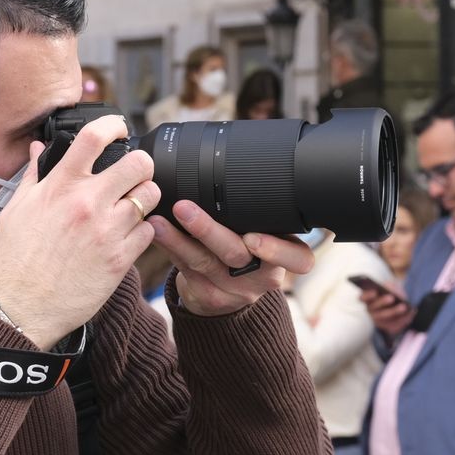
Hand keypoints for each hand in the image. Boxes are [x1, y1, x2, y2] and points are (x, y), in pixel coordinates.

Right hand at [0, 116, 158, 349]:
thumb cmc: (17, 260)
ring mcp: (107, 231)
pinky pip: (149, 231)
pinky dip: (142, 231)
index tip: (119, 129)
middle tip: (134, 175)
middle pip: (139, 163)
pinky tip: (126, 236)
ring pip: (150, 197)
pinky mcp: (120, 259)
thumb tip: (39, 149)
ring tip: (131, 207)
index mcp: (61, 186)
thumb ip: (33, 175)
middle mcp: (87, 203)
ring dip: (145, 199)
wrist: (24, 307)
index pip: (94, 137)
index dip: (114, 125)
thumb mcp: (16, 210)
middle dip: (141, 166)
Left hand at [149, 202, 312, 316]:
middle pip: (237, 255)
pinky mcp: (208, 297)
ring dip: (178, 239)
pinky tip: (155, 232)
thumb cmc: (249, 247)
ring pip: (204, 263)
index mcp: (285, 255)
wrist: (230, 293)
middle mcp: (262, 276)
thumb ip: (260, 210)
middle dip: (208, 231)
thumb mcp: (266, 230)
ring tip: (159, 220)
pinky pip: (186, 270)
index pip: (298, 260)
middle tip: (184, 208)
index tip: (253, 238)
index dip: (278, 251)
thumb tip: (242, 158)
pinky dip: (169, 248)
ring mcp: (234, 290)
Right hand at [360, 286, 413, 336]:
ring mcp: (379, 321)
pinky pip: (395, 325)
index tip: (375, 291)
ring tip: (403, 306)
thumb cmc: (394, 295)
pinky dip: (404, 318)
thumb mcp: (392, 289)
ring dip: (394, 311)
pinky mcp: (389, 328)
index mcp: (368, 300)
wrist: (401, 310)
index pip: (362, 298)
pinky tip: (411, 312)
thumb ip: (390, 286)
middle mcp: (371, 311)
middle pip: (374, 308)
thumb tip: (390, 286)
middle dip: (382, 302)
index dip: (367, 295)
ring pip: (384, 317)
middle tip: (391, 297)